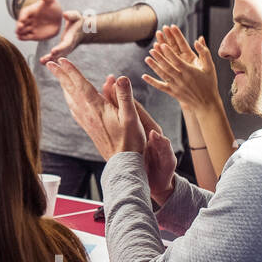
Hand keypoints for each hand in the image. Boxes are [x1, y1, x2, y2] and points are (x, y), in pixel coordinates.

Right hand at [16, 0, 64, 40]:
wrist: (56, 17)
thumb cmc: (51, 7)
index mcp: (30, 11)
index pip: (24, 13)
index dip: (22, 17)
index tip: (21, 21)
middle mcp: (29, 20)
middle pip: (22, 23)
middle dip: (19, 26)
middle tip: (18, 29)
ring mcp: (31, 27)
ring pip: (23, 31)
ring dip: (20, 33)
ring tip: (19, 35)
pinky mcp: (34, 35)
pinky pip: (27, 37)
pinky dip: (23, 38)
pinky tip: (20, 38)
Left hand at [41, 9, 86, 62]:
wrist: (84, 31)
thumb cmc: (78, 22)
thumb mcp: (76, 16)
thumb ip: (71, 15)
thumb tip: (65, 14)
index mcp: (72, 38)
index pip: (66, 44)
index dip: (60, 48)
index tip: (53, 51)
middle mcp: (69, 46)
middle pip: (61, 53)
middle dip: (54, 56)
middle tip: (46, 59)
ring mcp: (66, 49)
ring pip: (59, 56)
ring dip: (50, 60)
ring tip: (42, 61)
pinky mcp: (63, 50)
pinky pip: (57, 56)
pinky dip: (50, 60)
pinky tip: (42, 62)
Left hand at [44, 58, 144, 158]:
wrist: (123, 163)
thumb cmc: (130, 140)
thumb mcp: (132, 117)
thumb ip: (124, 96)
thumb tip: (119, 77)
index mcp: (96, 107)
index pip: (80, 84)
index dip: (71, 71)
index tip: (61, 60)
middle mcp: (87, 113)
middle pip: (71, 89)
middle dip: (61, 75)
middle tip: (50, 63)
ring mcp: (86, 121)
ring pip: (70, 99)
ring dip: (64, 86)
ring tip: (58, 77)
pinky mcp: (87, 127)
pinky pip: (74, 109)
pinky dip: (69, 99)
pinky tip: (70, 99)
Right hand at [101, 75, 174, 201]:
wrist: (160, 182)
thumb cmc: (164, 172)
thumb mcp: (166, 161)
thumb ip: (163, 147)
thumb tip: (157, 136)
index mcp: (151, 130)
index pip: (137, 109)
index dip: (126, 97)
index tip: (115, 84)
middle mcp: (142, 128)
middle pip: (126, 106)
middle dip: (115, 93)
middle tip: (106, 79)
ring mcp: (134, 132)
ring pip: (119, 113)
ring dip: (108, 101)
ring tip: (97, 88)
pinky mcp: (127, 139)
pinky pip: (114, 123)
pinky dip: (105, 114)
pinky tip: (95, 109)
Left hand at [142, 25, 219, 113]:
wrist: (207, 103)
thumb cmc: (209, 83)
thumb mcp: (210, 67)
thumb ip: (204, 53)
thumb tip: (198, 40)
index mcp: (191, 72)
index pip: (177, 61)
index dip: (169, 53)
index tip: (162, 45)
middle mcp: (182, 79)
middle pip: (168, 67)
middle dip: (159, 58)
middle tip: (151, 50)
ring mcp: (176, 86)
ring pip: (163, 75)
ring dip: (154, 67)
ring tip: (147, 58)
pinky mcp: (173, 92)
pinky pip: (160, 86)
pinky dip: (152, 81)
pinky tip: (144, 76)